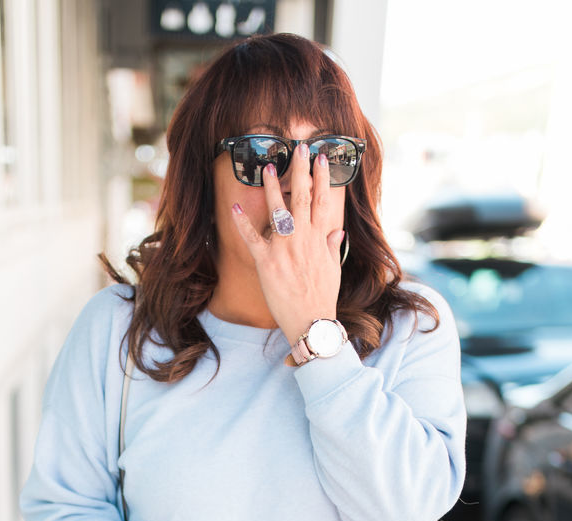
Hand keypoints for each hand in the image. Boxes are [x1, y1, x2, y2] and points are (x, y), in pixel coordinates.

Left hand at [231, 145, 345, 346]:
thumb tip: (336, 230)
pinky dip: (242, 223)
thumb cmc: (322, 297)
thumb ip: (331, 246)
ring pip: (278, 210)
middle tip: (299, 148)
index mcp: (319, 238)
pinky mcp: (267, 262)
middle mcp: (303, 238)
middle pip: (302, 197)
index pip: (322, 200)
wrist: (312, 321)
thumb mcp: (332, 268)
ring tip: (267, 167)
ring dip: (272, 187)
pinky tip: (235, 208)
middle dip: (300, 170)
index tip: (320, 158)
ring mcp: (284, 248)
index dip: (321, 177)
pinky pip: (252, 239)